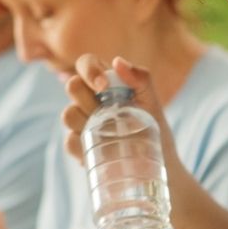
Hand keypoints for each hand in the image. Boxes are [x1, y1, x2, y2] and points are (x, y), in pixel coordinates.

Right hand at [61, 55, 182, 174]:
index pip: (86, 63)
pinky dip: (83, 145)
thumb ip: (141, 79)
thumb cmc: (156, 131)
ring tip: (111, 133)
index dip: (89, 70)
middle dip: (88, 98)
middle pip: (72, 86)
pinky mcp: (80, 148)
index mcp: (106, 84)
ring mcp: (83, 124)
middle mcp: (90, 101)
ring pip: (68, 114)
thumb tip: (118, 61)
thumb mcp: (153, 104)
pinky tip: (101, 150)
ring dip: (86, 121)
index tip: (103, 86)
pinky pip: (70, 142)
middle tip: (110, 113)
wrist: (160, 167)